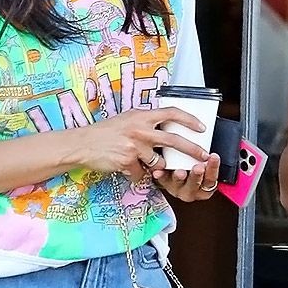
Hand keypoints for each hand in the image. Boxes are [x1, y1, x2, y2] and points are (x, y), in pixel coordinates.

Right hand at [76, 107, 208, 182]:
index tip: (201, 127)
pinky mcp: (128, 161)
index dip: (189, 120)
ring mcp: (135, 146)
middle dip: (192, 149)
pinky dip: (137, 174)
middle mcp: (140, 129)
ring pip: (159, 162)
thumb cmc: (104, 132)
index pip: (171, 113)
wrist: (83, 144)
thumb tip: (164, 126)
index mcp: (141, 116)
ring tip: (144, 163)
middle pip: (174, 140)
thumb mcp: (126, 119)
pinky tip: (126, 168)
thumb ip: (145, 122)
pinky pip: (142, 174)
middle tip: (204, 155)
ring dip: (156, 167)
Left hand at [150, 153, 220, 201]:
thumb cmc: (196, 164)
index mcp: (205, 188)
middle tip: (199, 167)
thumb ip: (209, 158)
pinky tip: (158, 172)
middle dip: (197, 175)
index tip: (214, 156)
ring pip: (178, 183)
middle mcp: (191, 191)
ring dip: (179, 177)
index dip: (213, 168)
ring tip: (180, 172)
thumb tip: (213, 147)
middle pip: (195, 184)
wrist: (181, 169)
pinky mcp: (164, 183)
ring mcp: (177, 188)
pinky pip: (162, 180)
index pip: (211, 179)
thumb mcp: (206, 164)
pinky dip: (161, 176)